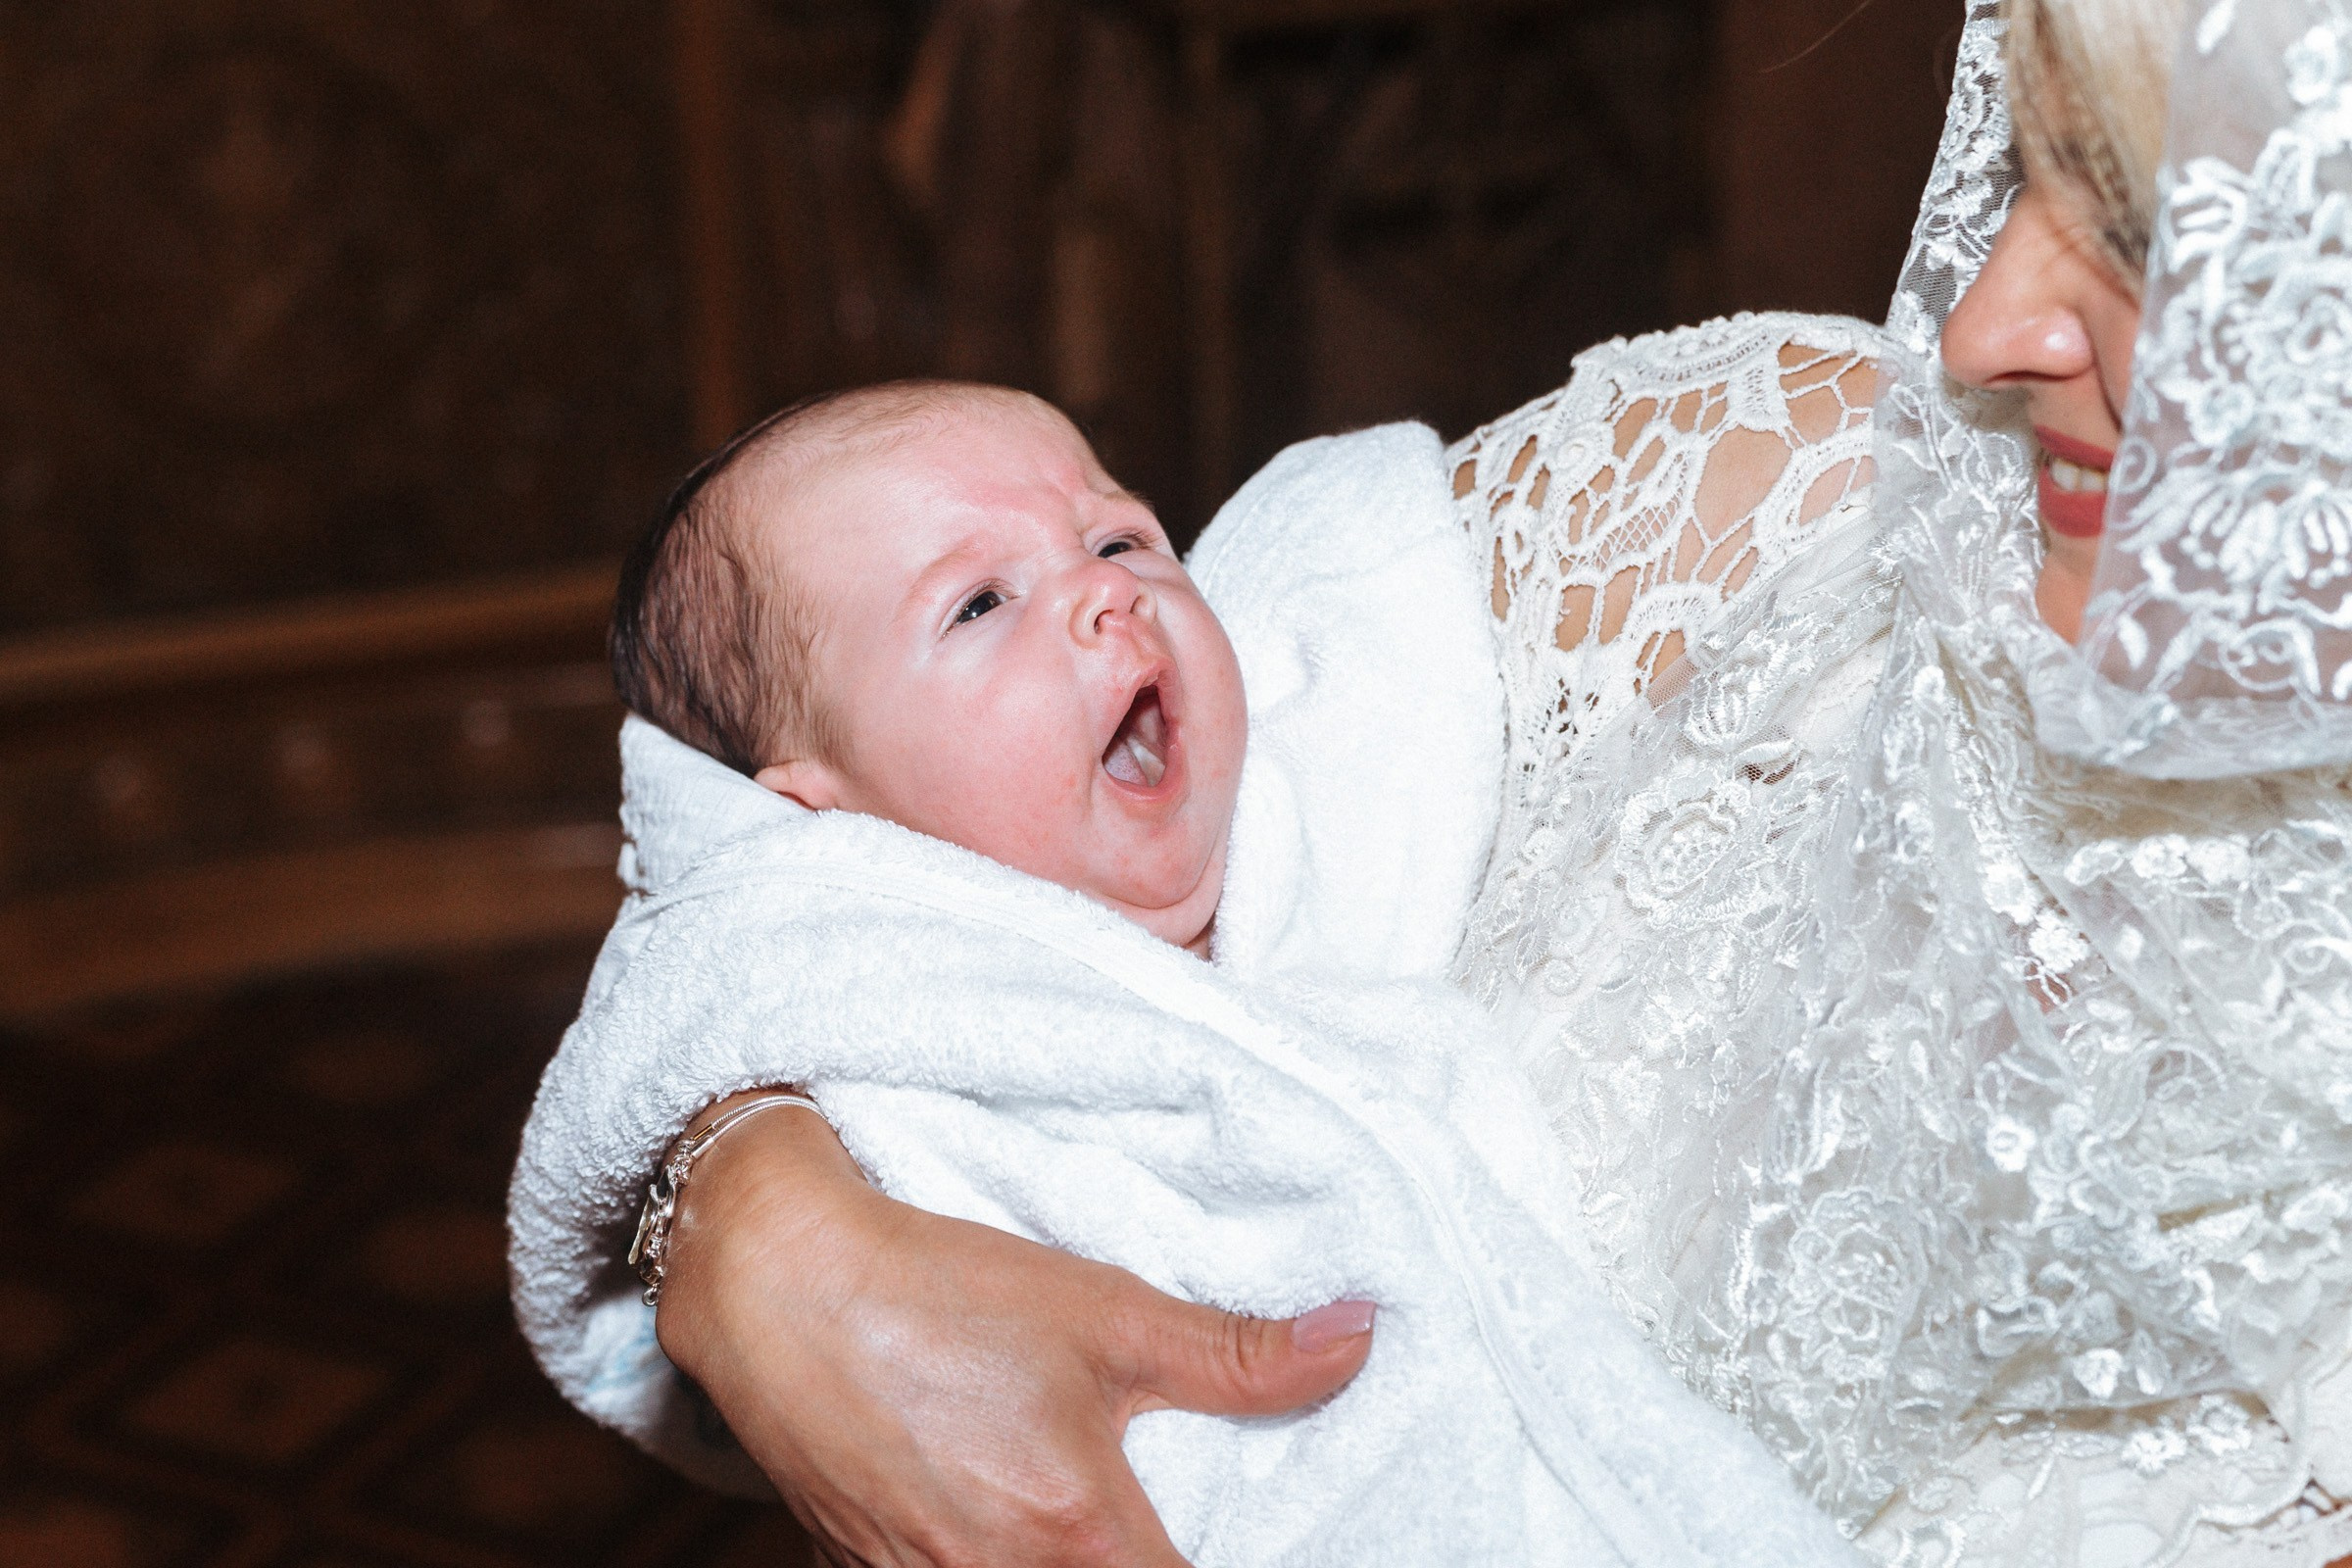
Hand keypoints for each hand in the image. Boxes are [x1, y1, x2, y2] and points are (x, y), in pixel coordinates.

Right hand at [654, 1099, 1376, 1566]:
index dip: (1232, 1561)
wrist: (776, 1284)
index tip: (1250, 1537)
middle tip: (1164, 1517)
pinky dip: (987, 1564)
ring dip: (1067, 1563)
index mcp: (1079, 1538)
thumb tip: (1361, 1340)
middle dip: (1141, 1560)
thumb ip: (1242, 1354)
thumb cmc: (943, 1293)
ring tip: (1081, 1523)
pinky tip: (996, 1521)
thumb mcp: (1108, 1311)